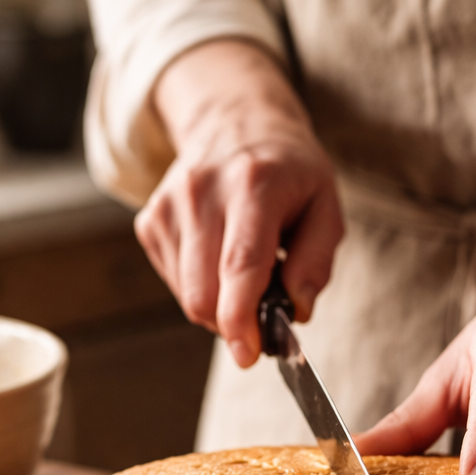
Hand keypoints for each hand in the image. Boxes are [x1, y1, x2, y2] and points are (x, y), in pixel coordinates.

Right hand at [137, 40, 343, 366]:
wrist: (233, 121)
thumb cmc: (286, 172)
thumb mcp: (324, 204)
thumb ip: (317, 261)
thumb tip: (297, 309)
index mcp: (254, 185)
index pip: (240, 264)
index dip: (240, 318)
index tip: (248, 353)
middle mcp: (203, 191)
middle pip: (205, 292)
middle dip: (233, 324)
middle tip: (261, 320)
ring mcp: (170, 205)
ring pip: (187, 296)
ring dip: (219, 308)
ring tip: (244, 279)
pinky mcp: (151, 220)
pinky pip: (175, 284)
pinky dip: (201, 289)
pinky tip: (218, 262)